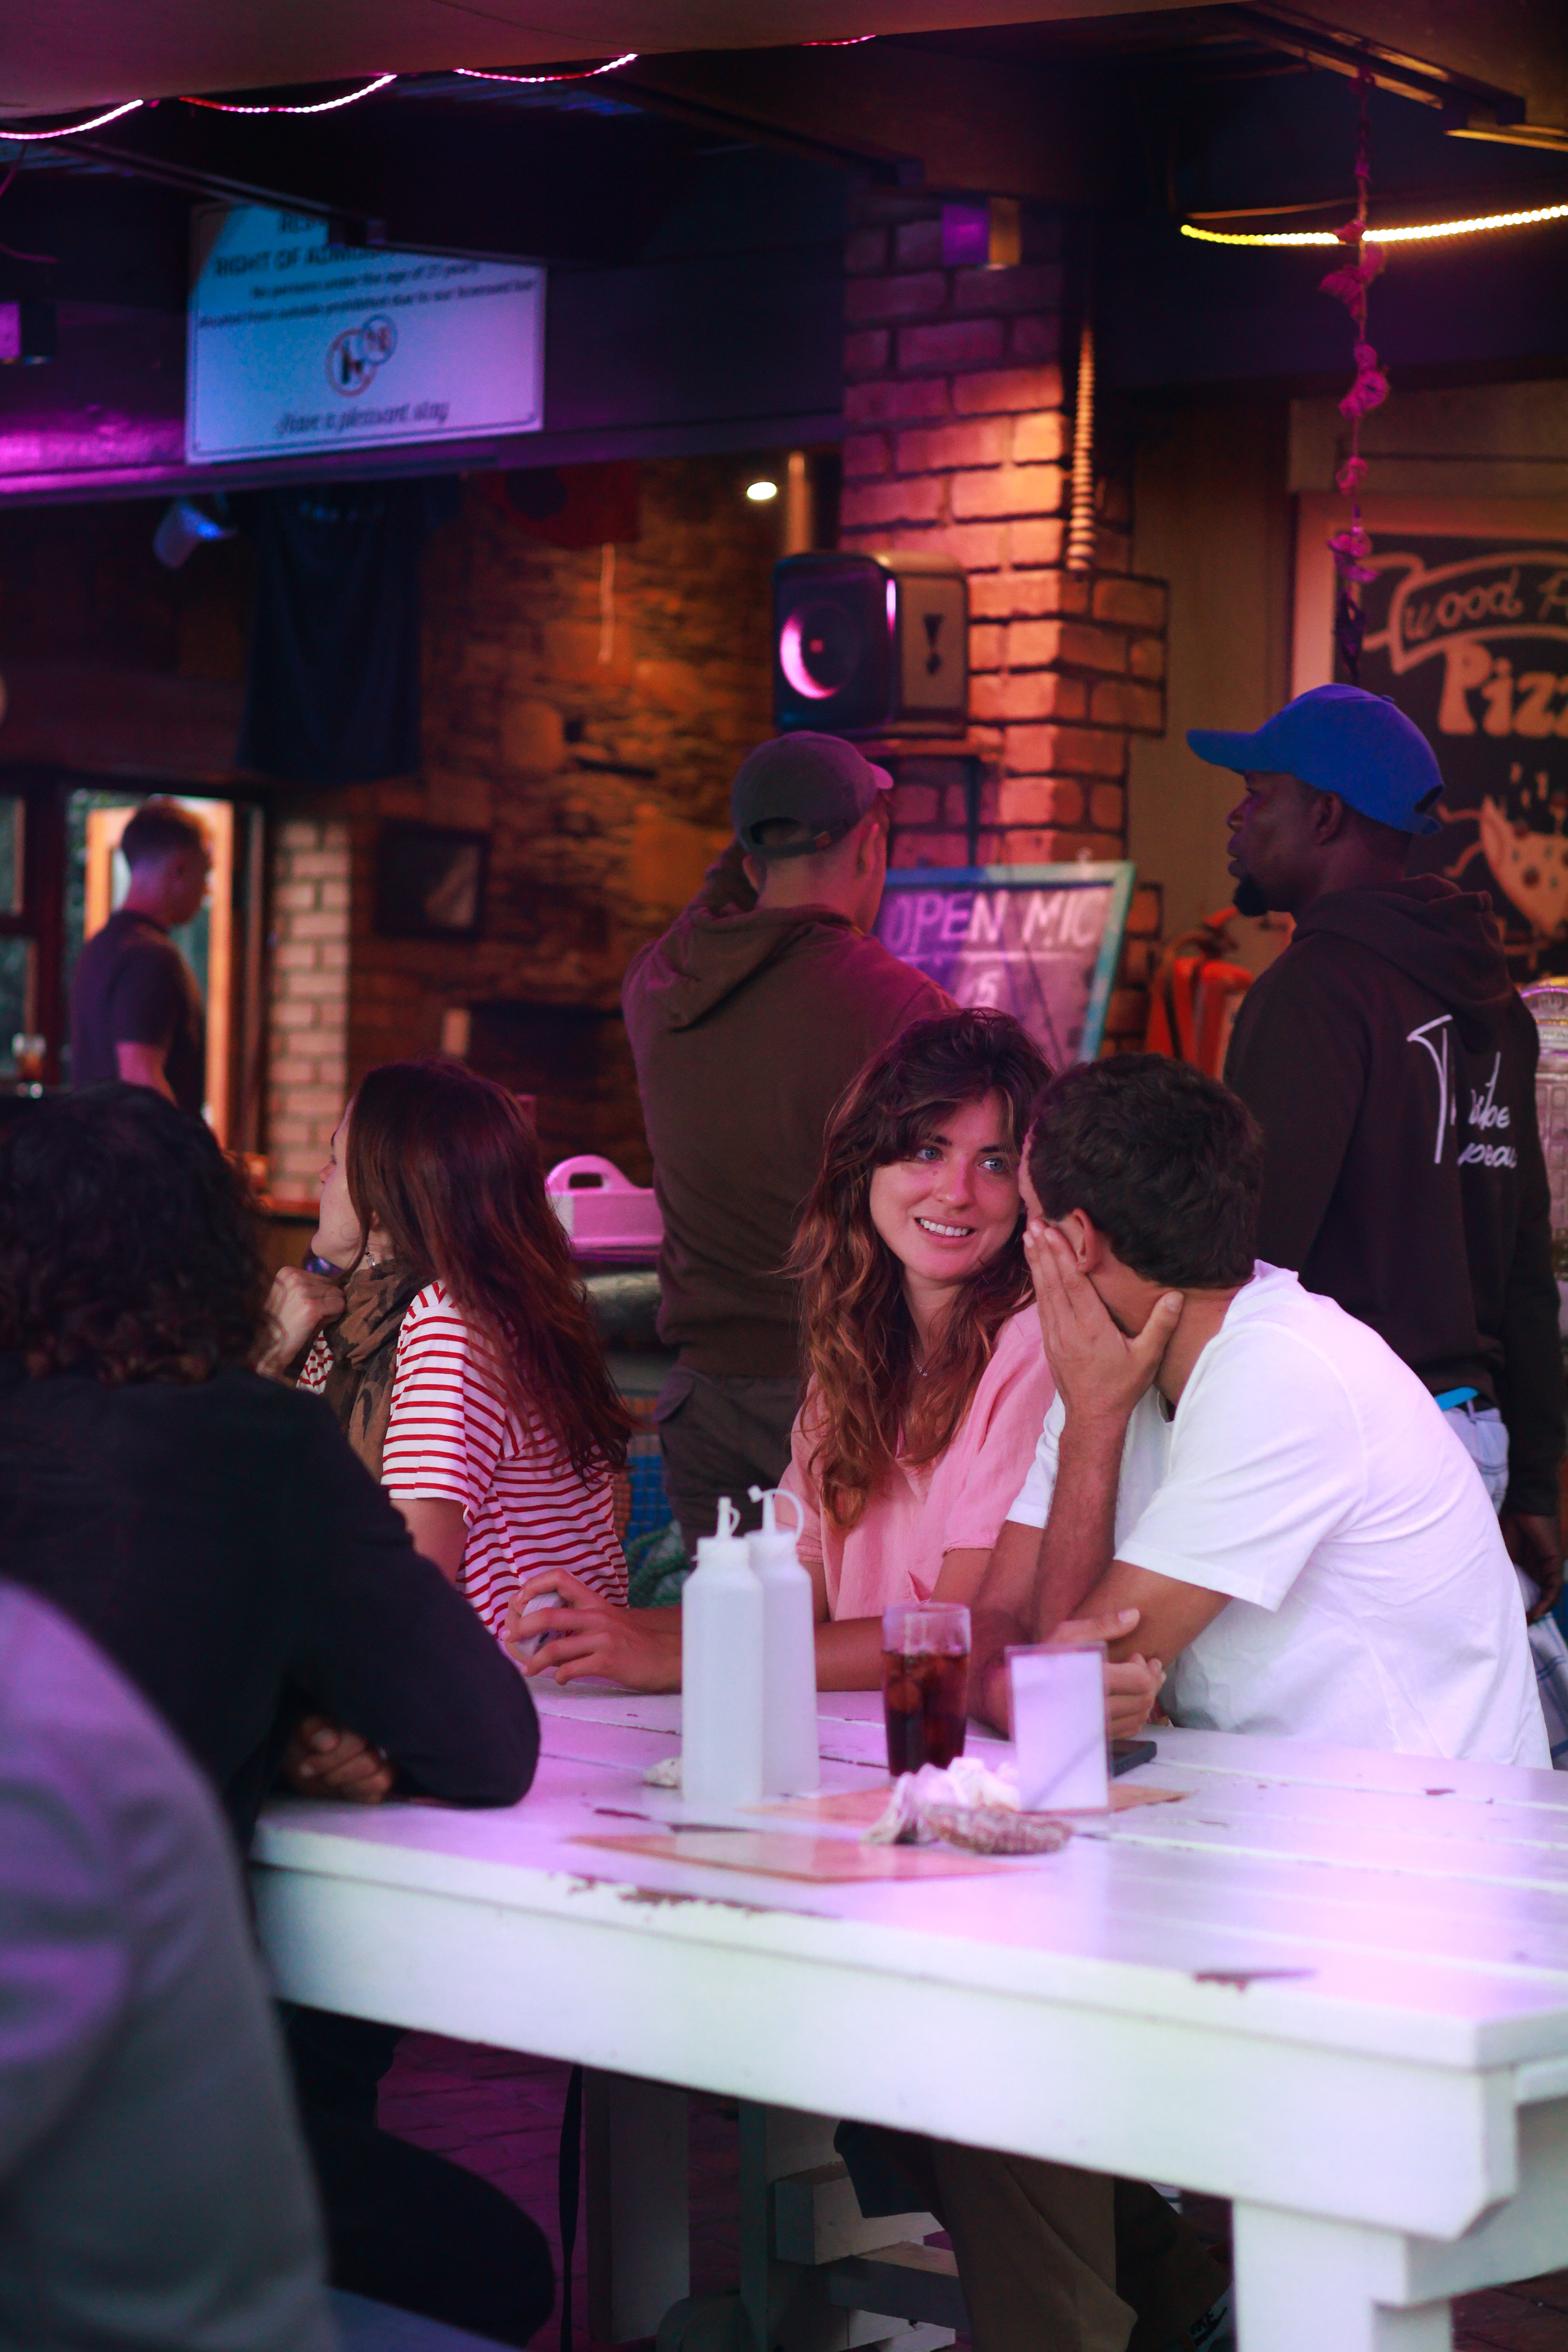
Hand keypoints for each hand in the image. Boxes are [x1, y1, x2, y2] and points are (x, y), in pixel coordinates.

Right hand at [258, 1266, 344, 1375]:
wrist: (267, 1348)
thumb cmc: (282, 1324)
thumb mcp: (291, 1297)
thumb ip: (309, 1286)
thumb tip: (339, 1283)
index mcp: (288, 1272)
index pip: (324, 1278)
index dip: (320, 1297)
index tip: (304, 1309)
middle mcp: (295, 1277)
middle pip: (332, 1285)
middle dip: (327, 1302)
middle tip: (309, 1318)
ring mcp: (303, 1291)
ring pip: (338, 1295)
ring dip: (330, 1310)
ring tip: (311, 1321)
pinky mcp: (311, 1307)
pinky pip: (340, 1305)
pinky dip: (333, 1317)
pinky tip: (316, 1325)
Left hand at [283, 1715, 394, 1804]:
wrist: (302, 1760)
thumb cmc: (304, 1740)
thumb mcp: (300, 1730)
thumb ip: (315, 1729)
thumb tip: (330, 1742)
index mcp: (360, 1719)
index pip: (357, 1742)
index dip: (332, 1758)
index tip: (307, 1766)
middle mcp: (377, 1739)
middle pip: (369, 1763)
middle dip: (336, 1773)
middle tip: (317, 1772)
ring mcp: (382, 1762)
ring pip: (381, 1779)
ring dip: (349, 1784)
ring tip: (330, 1780)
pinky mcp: (377, 1784)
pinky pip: (378, 1795)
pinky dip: (357, 1795)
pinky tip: (342, 1788)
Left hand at [504, 1569, 682, 1691]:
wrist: (668, 1656)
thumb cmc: (635, 1641)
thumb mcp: (610, 1620)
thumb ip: (583, 1620)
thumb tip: (548, 1630)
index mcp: (595, 1602)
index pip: (559, 1578)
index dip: (533, 1585)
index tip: (519, 1600)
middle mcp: (596, 1616)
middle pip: (548, 1615)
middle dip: (521, 1628)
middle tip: (508, 1638)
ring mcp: (602, 1639)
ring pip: (555, 1649)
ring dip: (534, 1662)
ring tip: (528, 1669)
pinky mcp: (607, 1661)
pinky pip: (571, 1670)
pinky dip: (560, 1677)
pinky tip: (562, 1679)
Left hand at [1023, 1219, 1180, 1429]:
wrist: (1092, 1418)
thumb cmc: (1121, 1387)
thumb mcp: (1146, 1359)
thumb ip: (1160, 1327)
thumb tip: (1175, 1296)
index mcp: (1091, 1329)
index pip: (1073, 1285)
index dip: (1061, 1257)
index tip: (1051, 1233)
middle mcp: (1068, 1329)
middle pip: (1052, 1283)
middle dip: (1042, 1251)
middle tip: (1033, 1223)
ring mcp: (1055, 1335)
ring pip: (1043, 1292)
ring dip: (1036, 1263)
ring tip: (1029, 1236)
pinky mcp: (1049, 1342)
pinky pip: (1041, 1306)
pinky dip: (1038, 1284)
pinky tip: (1035, 1269)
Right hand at [1051, 1607, 1162, 1737]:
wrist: (1018, 1698)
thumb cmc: (1042, 1663)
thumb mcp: (1067, 1635)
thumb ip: (1102, 1625)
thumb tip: (1135, 1615)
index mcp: (1094, 1680)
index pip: (1140, 1680)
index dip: (1145, 1666)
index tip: (1134, 1655)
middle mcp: (1099, 1708)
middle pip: (1145, 1699)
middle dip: (1152, 1680)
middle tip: (1147, 1665)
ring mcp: (1099, 1726)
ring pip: (1141, 1716)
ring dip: (1148, 1696)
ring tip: (1143, 1680)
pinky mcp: (1097, 1736)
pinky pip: (1130, 1730)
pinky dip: (1138, 1714)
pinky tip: (1132, 1700)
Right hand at [1502, 1510, 1563, 1619]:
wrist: (1523, 1503)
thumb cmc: (1509, 1523)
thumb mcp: (1503, 1554)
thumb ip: (1504, 1570)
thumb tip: (1493, 1590)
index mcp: (1528, 1565)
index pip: (1529, 1590)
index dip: (1522, 1606)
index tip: (1510, 1618)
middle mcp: (1540, 1568)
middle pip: (1539, 1595)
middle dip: (1531, 1612)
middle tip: (1517, 1626)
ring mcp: (1550, 1566)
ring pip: (1549, 1595)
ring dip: (1540, 1611)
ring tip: (1526, 1623)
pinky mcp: (1555, 1563)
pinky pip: (1554, 1588)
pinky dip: (1547, 1602)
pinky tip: (1537, 1612)